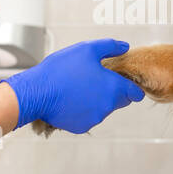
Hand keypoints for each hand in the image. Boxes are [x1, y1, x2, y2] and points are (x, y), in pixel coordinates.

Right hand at [2, 38, 144, 133]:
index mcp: (113, 88)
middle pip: (120, 101)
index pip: (135, 93)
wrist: (37, 92)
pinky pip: (89, 117)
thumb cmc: (62, 69)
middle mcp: (108, 106)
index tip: (123, 82)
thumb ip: (110, 46)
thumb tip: (125, 47)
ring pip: (104, 109)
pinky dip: (84, 110)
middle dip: (113, 92)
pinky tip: (71, 99)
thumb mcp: (87, 49)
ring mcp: (95, 118)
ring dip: (97, 100)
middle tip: (95, 80)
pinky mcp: (82, 127)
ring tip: (79, 87)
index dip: (131, 87)